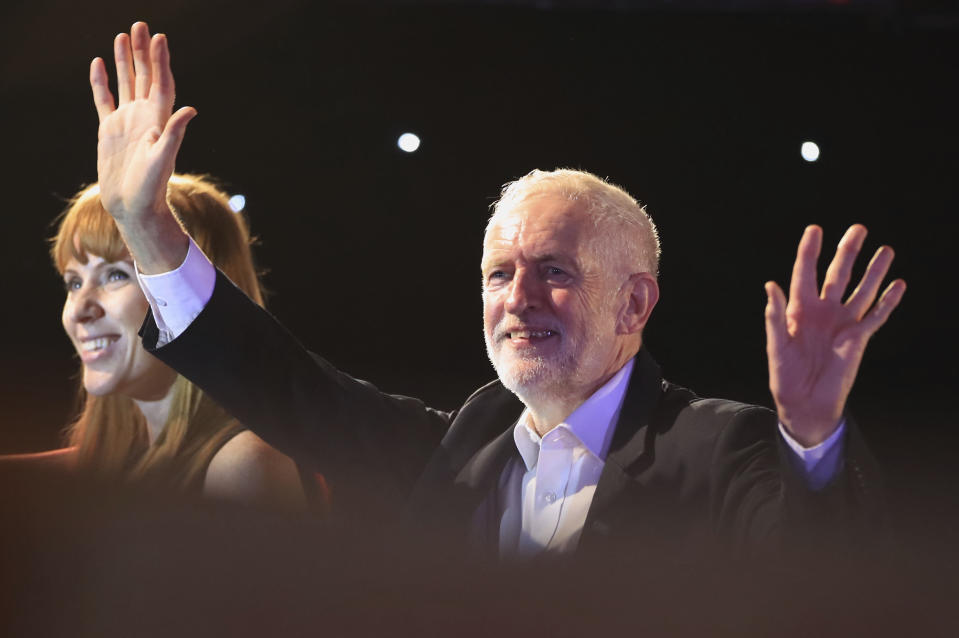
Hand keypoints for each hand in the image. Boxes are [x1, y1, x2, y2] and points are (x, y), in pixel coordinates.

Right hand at [89, 22, 194, 271]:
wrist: (133, 207)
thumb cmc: (151, 187)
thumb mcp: (163, 158)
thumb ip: (175, 133)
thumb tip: (191, 110)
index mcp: (158, 120)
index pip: (161, 83)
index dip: (161, 61)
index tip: (161, 38)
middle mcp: (144, 117)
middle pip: (144, 76)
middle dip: (143, 52)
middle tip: (141, 25)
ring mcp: (126, 122)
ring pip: (125, 83)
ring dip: (124, 60)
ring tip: (123, 36)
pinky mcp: (110, 130)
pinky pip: (104, 99)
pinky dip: (101, 82)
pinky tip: (98, 63)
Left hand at [764, 225, 905, 446]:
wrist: (805, 402)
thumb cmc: (785, 375)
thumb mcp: (777, 346)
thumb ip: (775, 317)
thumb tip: (771, 286)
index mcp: (799, 309)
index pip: (805, 273)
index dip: (809, 251)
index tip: (815, 229)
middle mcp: (823, 311)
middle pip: (837, 274)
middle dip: (848, 251)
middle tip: (858, 228)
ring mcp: (843, 323)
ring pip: (862, 290)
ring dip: (873, 271)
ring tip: (886, 249)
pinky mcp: (859, 338)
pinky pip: (877, 316)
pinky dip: (888, 301)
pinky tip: (898, 284)